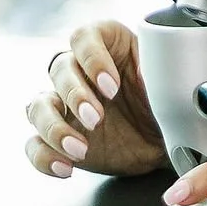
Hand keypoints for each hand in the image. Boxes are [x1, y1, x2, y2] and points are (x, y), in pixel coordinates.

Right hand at [23, 21, 166, 179]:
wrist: (170, 141)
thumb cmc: (168, 100)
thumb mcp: (168, 80)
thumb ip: (158, 69)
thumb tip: (146, 70)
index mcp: (106, 44)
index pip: (83, 38)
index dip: (92, 59)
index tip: (111, 86)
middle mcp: (81, 71)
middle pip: (59, 69)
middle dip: (74, 95)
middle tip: (95, 119)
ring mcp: (66, 105)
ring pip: (38, 106)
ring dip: (53, 127)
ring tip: (79, 149)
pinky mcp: (61, 138)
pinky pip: (35, 144)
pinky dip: (44, 156)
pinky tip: (66, 167)